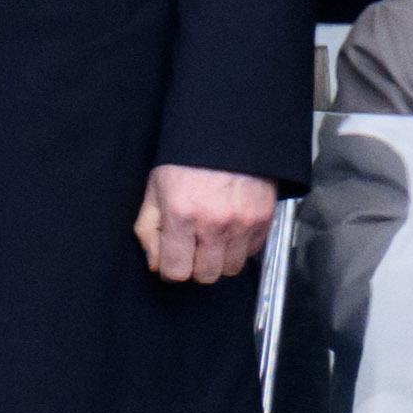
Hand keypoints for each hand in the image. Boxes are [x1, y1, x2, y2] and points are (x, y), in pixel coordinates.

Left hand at [140, 163, 283, 285]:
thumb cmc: (186, 162)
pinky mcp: (264, 220)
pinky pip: (251, 252)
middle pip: (205, 276)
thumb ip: (148, 230)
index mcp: (182, 216)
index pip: (176, 271)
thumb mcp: (155, 190)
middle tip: (192, 249)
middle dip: (195, 267)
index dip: (171, 269)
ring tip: (211, 239)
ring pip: (230, 268)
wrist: (228, 137)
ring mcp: (243, 224)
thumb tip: (155, 264)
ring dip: (219, 260)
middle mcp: (214, 224)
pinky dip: (239, 248)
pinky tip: (229, 229)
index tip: (172, 259)